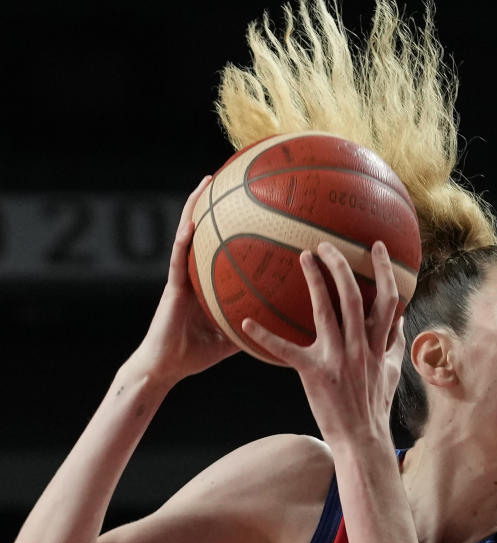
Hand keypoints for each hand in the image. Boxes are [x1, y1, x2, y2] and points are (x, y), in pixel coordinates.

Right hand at [130, 176, 238, 385]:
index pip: (221, 244)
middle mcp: (193, 273)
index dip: (232, 222)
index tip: (251, 200)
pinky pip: (179, 259)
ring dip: (195, 207)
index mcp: (206, 281)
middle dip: (216, 203)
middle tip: (232, 174)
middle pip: (206, 230)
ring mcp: (181, 277)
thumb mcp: (233, 337)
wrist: (165, 368)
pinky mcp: (172, 287)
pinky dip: (184, 239)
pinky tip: (192, 221)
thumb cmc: (194, 354)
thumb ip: (255, 326)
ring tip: (206, 181)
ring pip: (188, 234)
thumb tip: (286, 324)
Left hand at [241, 241, 403, 443]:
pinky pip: (286, 351)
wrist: (362, 438)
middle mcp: (360, 346)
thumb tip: (398, 320)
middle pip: (354, 297)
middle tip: (328, 245)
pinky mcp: (314, 373)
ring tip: (304, 257)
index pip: (388, 300)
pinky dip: (266, 336)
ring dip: (316, 281)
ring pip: (327, 311)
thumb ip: (393, 342)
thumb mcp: (391, 370)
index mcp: (378, 344)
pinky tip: (246, 323)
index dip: (384, 271)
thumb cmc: (375, 404)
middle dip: (342, 266)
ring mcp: (337, 358)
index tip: (377, 248)